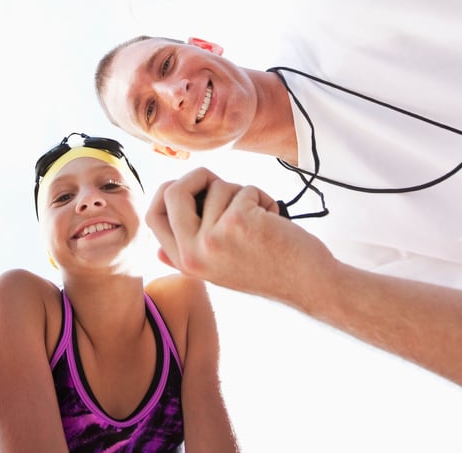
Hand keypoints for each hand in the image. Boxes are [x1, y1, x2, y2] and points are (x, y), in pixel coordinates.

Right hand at [146, 167, 334, 303]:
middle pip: (173, 191)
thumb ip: (187, 256)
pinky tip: (273, 221)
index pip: (152, 217)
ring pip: (217, 187)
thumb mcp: (218, 269)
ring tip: (260, 219)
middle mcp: (193, 253)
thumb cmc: (269, 270)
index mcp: (185, 263)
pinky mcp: (236, 222)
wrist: (309, 284)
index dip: (165, 193)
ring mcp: (212, 237)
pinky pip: (244, 189)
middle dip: (198, 176)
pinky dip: (263, 197)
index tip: (187, 185)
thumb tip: (158, 251)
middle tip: (222, 184)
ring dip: (243, 193)